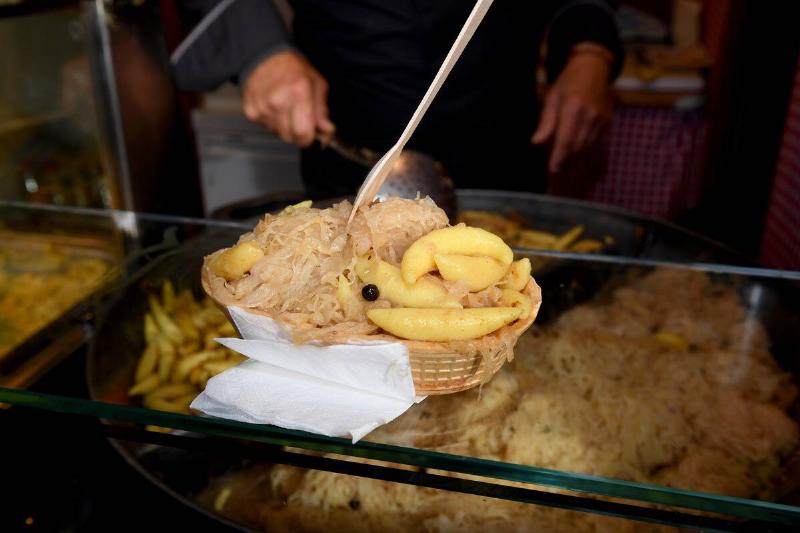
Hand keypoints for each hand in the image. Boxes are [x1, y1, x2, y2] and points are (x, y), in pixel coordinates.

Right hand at [242, 51, 334, 146]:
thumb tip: (327, 130)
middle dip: (296, 132)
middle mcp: (278, 101)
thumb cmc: (292, 68)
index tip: (310, 134)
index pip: (302, 134)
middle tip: (297, 116)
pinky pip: (264, 126)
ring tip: (284, 107)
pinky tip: (272, 107)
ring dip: (282, 126)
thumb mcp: (316, 83)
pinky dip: (270, 120)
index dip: (308, 138)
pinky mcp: (250, 110)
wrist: (264, 56)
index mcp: (298, 93)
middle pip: (289, 137)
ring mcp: (262, 107)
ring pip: (276, 133)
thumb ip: (322, 110)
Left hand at [532, 43, 613, 172]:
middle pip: (577, 147)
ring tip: (564, 161)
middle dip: (566, 160)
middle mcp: (590, 115)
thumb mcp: (552, 98)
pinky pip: (595, 141)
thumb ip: (545, 122)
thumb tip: (536, 142)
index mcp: (573, 108)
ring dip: (575, 156)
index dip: (559, 158)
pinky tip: (575, 149)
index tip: (553, 168)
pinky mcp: (607, 121)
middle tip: (556, 167)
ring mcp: (601, 119)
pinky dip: (584, 147)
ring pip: (587, 146)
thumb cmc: (568, 82)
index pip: (566, 140)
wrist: (593, 68)